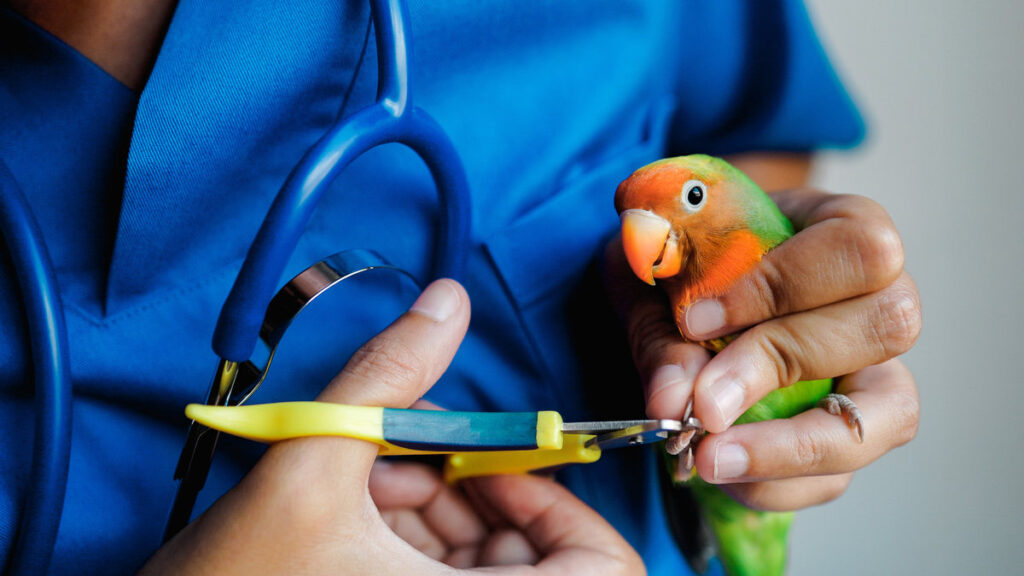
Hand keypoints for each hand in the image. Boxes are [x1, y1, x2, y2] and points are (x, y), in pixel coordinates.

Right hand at [141, 280, 642, 574]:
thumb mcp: (306, 465)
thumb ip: (383, 378)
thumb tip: (446, 302)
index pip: (603, 574)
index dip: (565, 511)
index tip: (496, 466)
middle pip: (532, 557)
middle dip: (473, 488)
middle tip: (408, 451)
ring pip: (477, 558)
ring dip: (430, 499)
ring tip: (362, 471)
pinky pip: (434, 570)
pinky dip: (406, 524)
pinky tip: (352, 494)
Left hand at [605, 189, 920, 510]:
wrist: (677, 292)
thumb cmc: (682, 263)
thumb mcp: (654, 273)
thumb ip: (661, 327)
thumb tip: (672, 401)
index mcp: (840, 227)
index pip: (858, 247)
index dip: (782, 285)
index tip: (696, 319)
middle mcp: (877, 297)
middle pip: (886, 326)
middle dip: (783, 366)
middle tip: (701, 400)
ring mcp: (873, 370)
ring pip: (886, 415)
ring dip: (790, 448)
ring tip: (709, 458)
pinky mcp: (847, 432)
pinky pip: (841, 472)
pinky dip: (777, 483)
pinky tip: (720, 472)